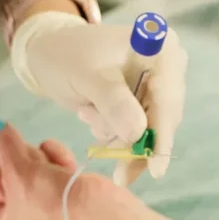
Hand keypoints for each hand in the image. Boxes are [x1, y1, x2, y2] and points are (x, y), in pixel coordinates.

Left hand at [0, 122, 131, 219]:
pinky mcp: (54, 182)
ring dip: (38, 158)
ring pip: (20, 156)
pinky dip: (55, 158)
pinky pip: (43, 156)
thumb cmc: (54, 205)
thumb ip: (2, 144)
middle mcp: (7, 206)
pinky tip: (67, 167)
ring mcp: (31, 193)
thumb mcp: (19, 173)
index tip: (9, 180)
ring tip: (54, 174)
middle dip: (15, 161)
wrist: (103, 217)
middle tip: (34, 175)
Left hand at [10, 11, 186, 186]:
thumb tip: (138, 133)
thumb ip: (113, 102)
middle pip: (163, 120)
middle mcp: (168, 69)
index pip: (167, 100)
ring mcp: (158, 88)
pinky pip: (139, 134)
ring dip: (117, 135)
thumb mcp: (86, 75)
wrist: (49, 53)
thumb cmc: (66, 55)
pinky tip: (91, 114)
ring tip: (87, 112)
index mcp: (162, 50)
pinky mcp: (145, 105)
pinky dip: (114, 135)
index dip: (162, 135)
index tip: (156, 169)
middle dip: (135, 143)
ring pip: (151, 132)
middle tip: (114, 167)